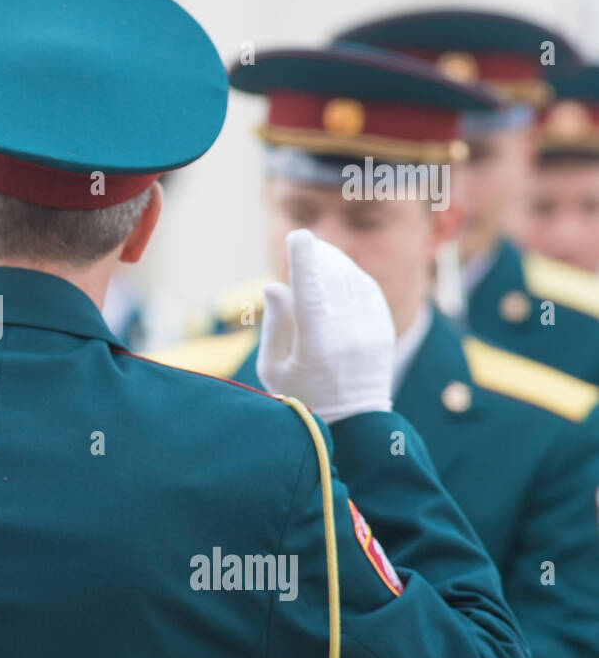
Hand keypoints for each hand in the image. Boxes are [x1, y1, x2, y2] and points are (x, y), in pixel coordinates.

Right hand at [256, 228, 393, 423]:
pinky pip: (367, 288)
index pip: (310, 294)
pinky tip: (337, 271)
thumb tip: (277, 285)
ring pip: (352, 280)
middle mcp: (349, 335)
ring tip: (318, 253)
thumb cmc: (302, 395)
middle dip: (318, 256)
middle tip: (304, 243)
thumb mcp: (273, 367)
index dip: (304, 262)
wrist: (355, 421)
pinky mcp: (383, 327)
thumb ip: (275, 324)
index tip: (297, 236)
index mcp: (317, 347)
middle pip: (332, 280)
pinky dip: (350, 274)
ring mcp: (371, 331)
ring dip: (334, 261)